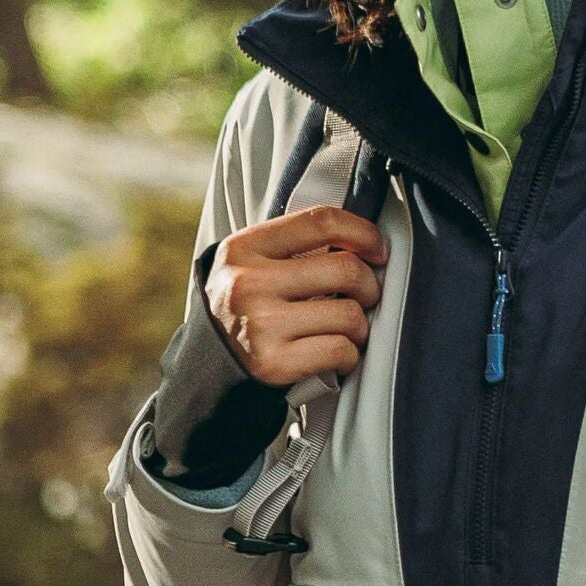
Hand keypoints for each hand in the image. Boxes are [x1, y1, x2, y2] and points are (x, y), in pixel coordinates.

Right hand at [203, 205, 386, 388]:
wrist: (208, 360)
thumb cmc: (244, 305)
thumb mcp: (252, 262)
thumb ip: (295, 245)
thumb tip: (363, 244)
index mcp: (246, 247)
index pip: (320, 222)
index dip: (363, 233)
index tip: (377, 250)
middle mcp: (250, 283)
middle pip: (345, 269)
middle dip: (369, 286)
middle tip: (366, 297)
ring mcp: (261, 324)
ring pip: (349, 315)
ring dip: (360, 326)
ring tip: (348, 329)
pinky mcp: (274, 363)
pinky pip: (341, 351)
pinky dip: (350, 355)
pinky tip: (337, 354)